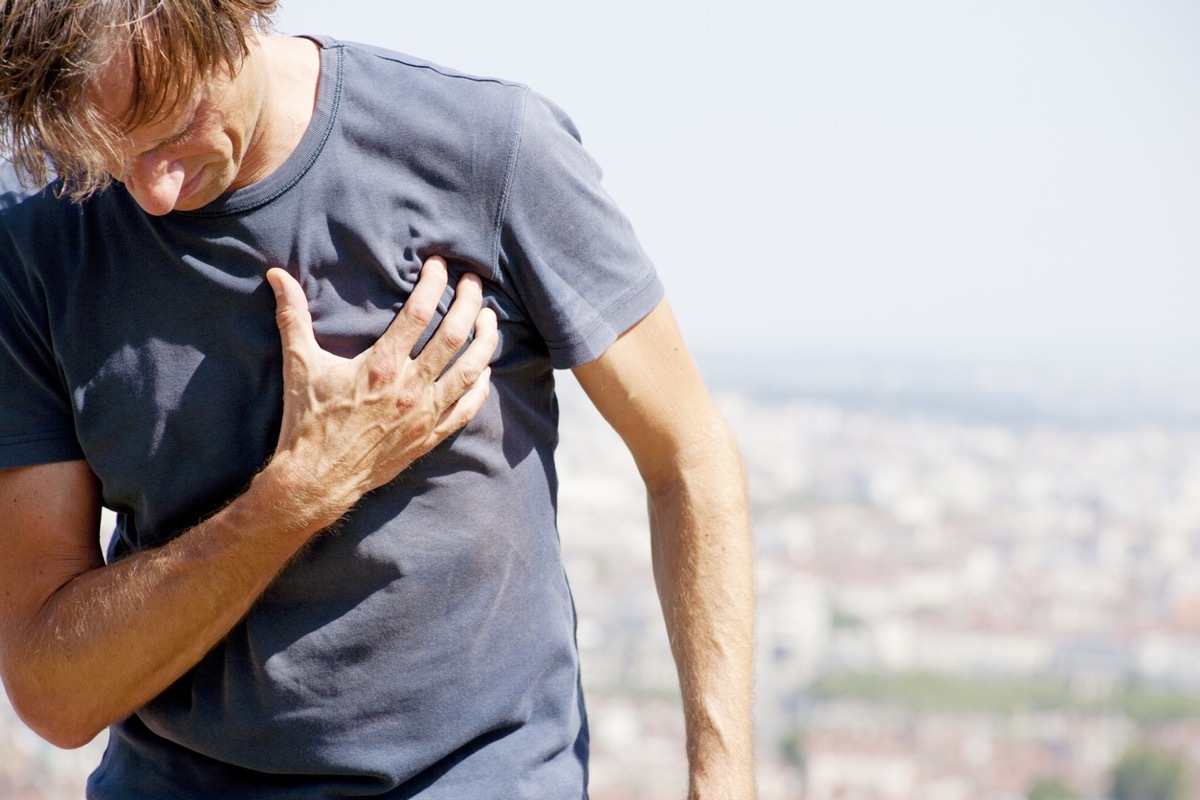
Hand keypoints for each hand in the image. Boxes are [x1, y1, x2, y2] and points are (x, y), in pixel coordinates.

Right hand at [264, 256, 497, 522]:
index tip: (440, 265)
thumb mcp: (299, 365)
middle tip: (474, 283)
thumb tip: (275, 276)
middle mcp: (410, 389)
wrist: (316, 480)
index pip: (419, 313)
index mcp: (381, 367)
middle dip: (469, 304)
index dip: (434, 284)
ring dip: (485, 341)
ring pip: (470, 370)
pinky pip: (467, 408)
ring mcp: (424, 415)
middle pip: (454, 336)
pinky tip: (485, 369)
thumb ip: (292, 317)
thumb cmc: (306, 421)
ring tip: (489, 318)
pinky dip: (480, 386)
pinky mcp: (429, 437)